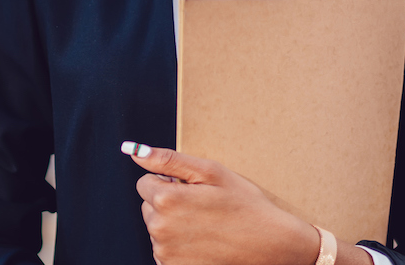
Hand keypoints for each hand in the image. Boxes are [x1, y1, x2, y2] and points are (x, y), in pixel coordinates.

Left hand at [122, 141, 343, 264]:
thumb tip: (134, 151)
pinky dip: (178, 244)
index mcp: (166, 200)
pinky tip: (203, 241)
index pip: (145, 182)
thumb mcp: (210, 172)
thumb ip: (167, 159)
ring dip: (173, 224)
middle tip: (202, 206)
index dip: (169, 182)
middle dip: (168, 203)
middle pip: (149, 206)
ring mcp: (165, 253)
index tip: (192, 189)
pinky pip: (165, 249)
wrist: (270, 244)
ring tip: (206, 224)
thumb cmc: (244, 205)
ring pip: (157, 228)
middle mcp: (159, 229)